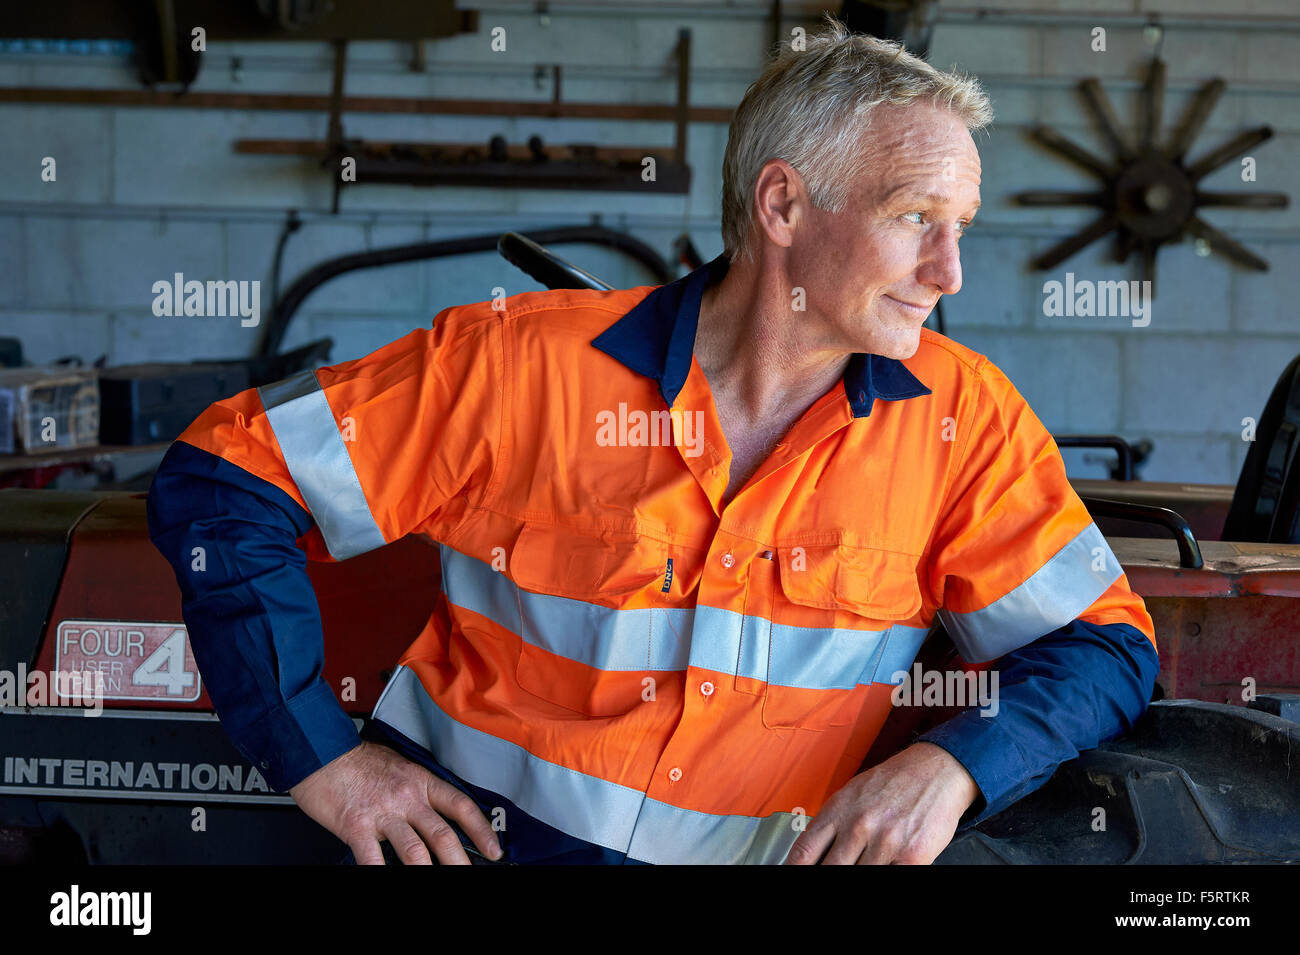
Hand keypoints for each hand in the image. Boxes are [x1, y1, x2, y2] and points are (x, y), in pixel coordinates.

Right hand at [289, 741, 502, 864]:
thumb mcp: (400, 767)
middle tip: (469, 874)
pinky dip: (381, 874)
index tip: (495, 850)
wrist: (321, 750)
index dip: (482, 831)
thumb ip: (418, 790)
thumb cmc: (358, 760)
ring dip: (428, 873)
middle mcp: (407, 797)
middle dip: (460, 862)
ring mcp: (383, 813)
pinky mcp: (357, 826)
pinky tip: (387, 880)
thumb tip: (437, 813)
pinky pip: (373, 859)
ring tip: (437, 884)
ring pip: (415, 851)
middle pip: (443, 835)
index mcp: (421, 781)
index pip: (461, 806)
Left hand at [784, 742, 978, 864]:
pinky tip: (883, 867)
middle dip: (829, 873)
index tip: (794, 874)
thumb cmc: (892, 783)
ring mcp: (884, 842)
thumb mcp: (852, 794)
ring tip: (863, 864)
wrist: (935, 770)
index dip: (795, 869)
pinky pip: (889, 877)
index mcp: (838, 810)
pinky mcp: (911, 856)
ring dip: (859, 873)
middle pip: (830, 869)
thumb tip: (812, 854)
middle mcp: (858, 826)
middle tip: (837, 868)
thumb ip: (832, 824)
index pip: (803, 852)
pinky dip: (884, 875)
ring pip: (858, 876)